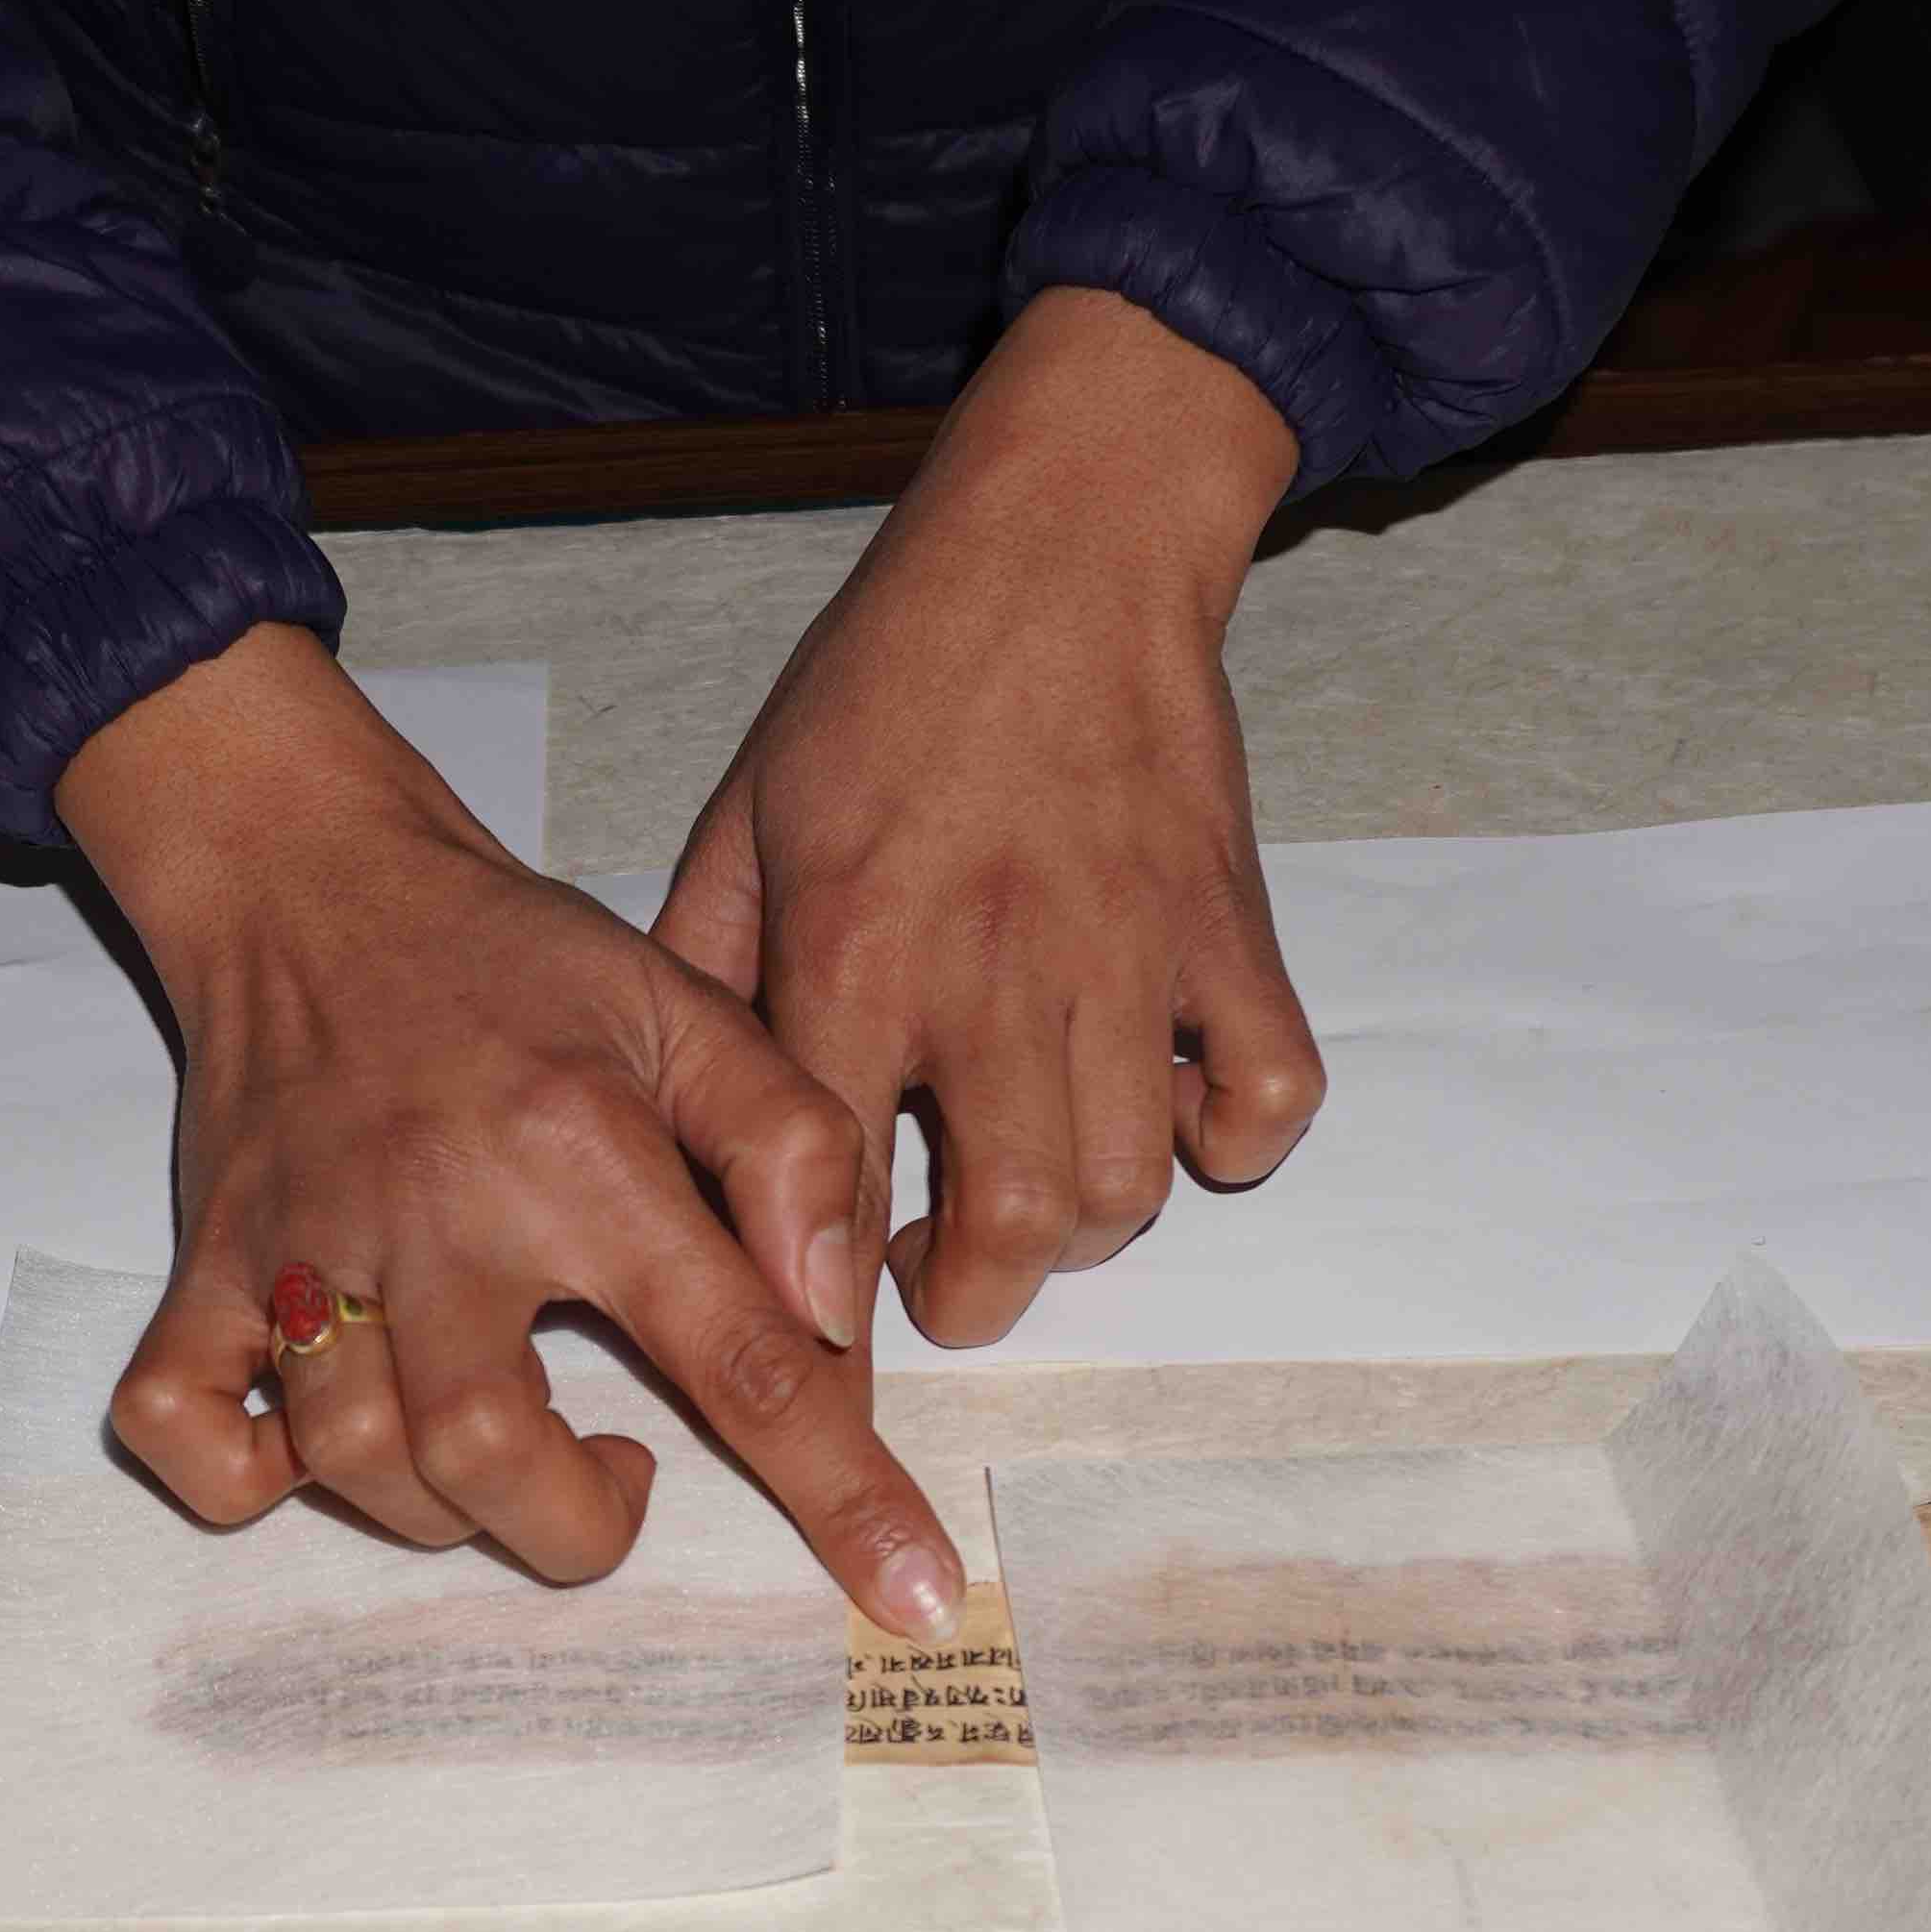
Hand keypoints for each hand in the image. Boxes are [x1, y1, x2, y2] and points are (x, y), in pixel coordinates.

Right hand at [60, 628, 964, 1638]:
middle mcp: (436, 1214)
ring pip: (351, 1457)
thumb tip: (838, 1313)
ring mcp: (303, 1247)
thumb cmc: (519, 964)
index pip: (740, 1359)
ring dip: (439, 1504)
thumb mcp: (692, 1010)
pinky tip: (321, 1445)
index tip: (910, 1599)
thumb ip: (796, 1148)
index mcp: (582, 1155)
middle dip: (573, 1522)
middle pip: (484, 1453)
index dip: (838, 1494)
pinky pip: (178, 1423)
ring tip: (499, 1441)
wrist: (313, 879)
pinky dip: (241, 1479)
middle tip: (616, 1475)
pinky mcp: (205, 1265)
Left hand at [658, 285, 1323, 1346]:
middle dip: (968, 1298)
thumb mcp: (746, 811)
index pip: (827, 1189)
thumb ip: (703, 971)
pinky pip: (1267, 1098)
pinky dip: (1226, 1140)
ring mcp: (1129, 955)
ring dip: (1077, 1225)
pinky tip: (1169, 1111)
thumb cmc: (887, 680)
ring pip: (1129, 1188)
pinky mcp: (1229, 928)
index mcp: (855, 950)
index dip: (819, 1315)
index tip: (815, 1387)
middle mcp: (995, 972)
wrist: (1061, 544)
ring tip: (1028, 1183)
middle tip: (934, 1269)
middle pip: (1010, 1234)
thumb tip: (663, 1121)